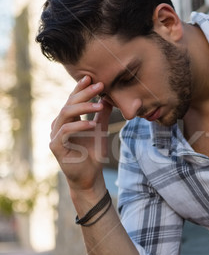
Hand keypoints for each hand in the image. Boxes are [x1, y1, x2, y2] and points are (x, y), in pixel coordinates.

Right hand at [50, 75, 112, 190]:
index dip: (80, 88)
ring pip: (66, 114)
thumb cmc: (93, 154)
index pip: (72, 99)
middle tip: (99, 86)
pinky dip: (79, 125)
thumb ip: (102, 114)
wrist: (90, 177)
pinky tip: (91, 124)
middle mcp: (59, 125)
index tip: (92, 77)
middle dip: (84, 93)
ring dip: (83, 107)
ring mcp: (55, 135)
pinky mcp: (56, 146)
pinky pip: (65, 131)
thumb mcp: (101, 130)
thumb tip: (108, 97)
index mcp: (68, 120)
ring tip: (98, 105)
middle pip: (69, 103)